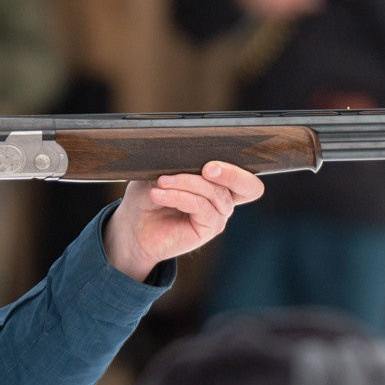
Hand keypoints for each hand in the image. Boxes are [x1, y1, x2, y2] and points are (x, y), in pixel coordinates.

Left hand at [105, 162, 263, 281]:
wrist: (133, 227)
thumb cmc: (148, 196)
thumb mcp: (160, 171)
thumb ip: (178, 163)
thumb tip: (186, 155)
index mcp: (217, 181)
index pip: (244, 170)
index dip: (236, 164)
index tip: (210, 157)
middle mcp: (223, 198)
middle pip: (250, 187)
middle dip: (233, 174)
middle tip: (208, 168)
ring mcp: (217, 214)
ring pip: (216, 193)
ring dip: (187, 183)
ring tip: (162, 183)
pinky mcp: (208, 229)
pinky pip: (202, 208)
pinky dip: (180, 197)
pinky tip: (160, 195)